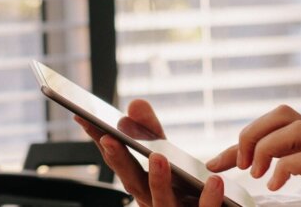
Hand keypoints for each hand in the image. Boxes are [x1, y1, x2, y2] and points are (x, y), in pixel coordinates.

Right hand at [74, 99, 225, 206]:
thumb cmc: (181, 189)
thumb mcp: (166, 155)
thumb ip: (151, 131)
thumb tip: (134, 104)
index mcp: (141, 186)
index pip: (118, 163)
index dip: (101, 143)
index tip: (85, 119)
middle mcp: (152, 202)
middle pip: (133, 184)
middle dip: (120, 161)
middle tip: (109, 137)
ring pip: (163, 203)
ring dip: (158, 181)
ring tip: (158, 157)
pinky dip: (207, 199)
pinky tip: (215, 181)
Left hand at [206, 104, 300, 206]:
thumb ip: (291, 166)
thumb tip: (261, 169)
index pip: (273, 125)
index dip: (241, 141)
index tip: (215, 162)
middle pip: (282, 112)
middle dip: (252, 133)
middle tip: (243, 165)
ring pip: (291, 127)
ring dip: (265, 148)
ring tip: (258, 174)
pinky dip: (284, 169)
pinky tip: (276, 186)